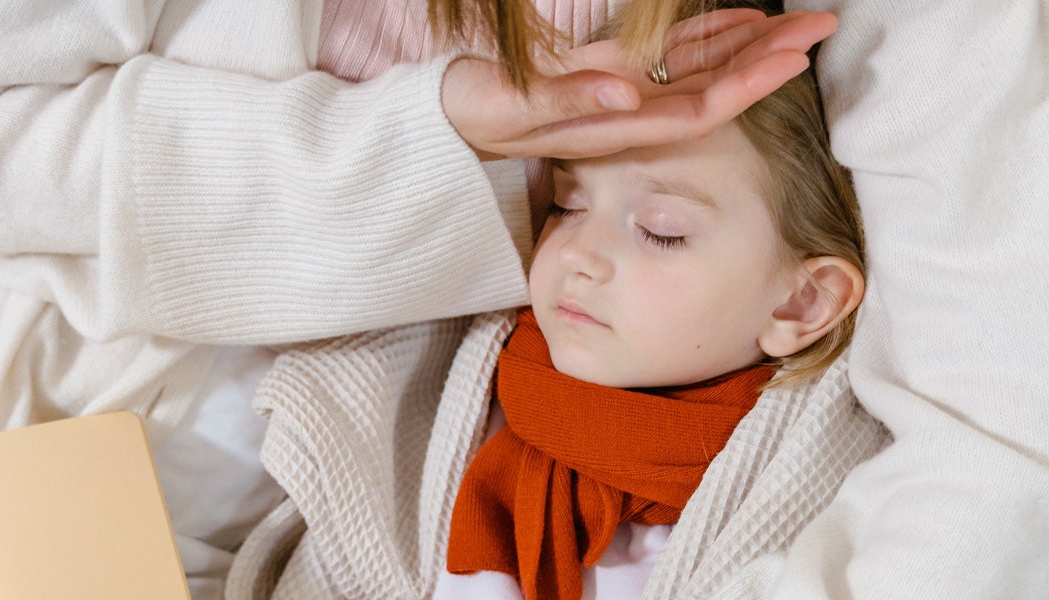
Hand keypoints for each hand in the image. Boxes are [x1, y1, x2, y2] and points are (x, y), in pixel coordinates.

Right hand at [441, 9, 838, 159]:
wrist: (451, 119)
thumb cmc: (476, 114)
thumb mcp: (512, 108)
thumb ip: (567, 102)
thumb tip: (625, 94)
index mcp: (613, 123)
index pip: (695, 108)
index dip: (746, 85)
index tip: (791, 61)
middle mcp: (630, 110)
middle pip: (714, 87)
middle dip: (768, 60)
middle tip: (821, 27)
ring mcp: (624, 91)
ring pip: (700, 68)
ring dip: (750, 46)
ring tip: (798, 23)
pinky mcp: (612, 73)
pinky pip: (670, 55)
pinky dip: (708, 36)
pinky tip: (741, 21)